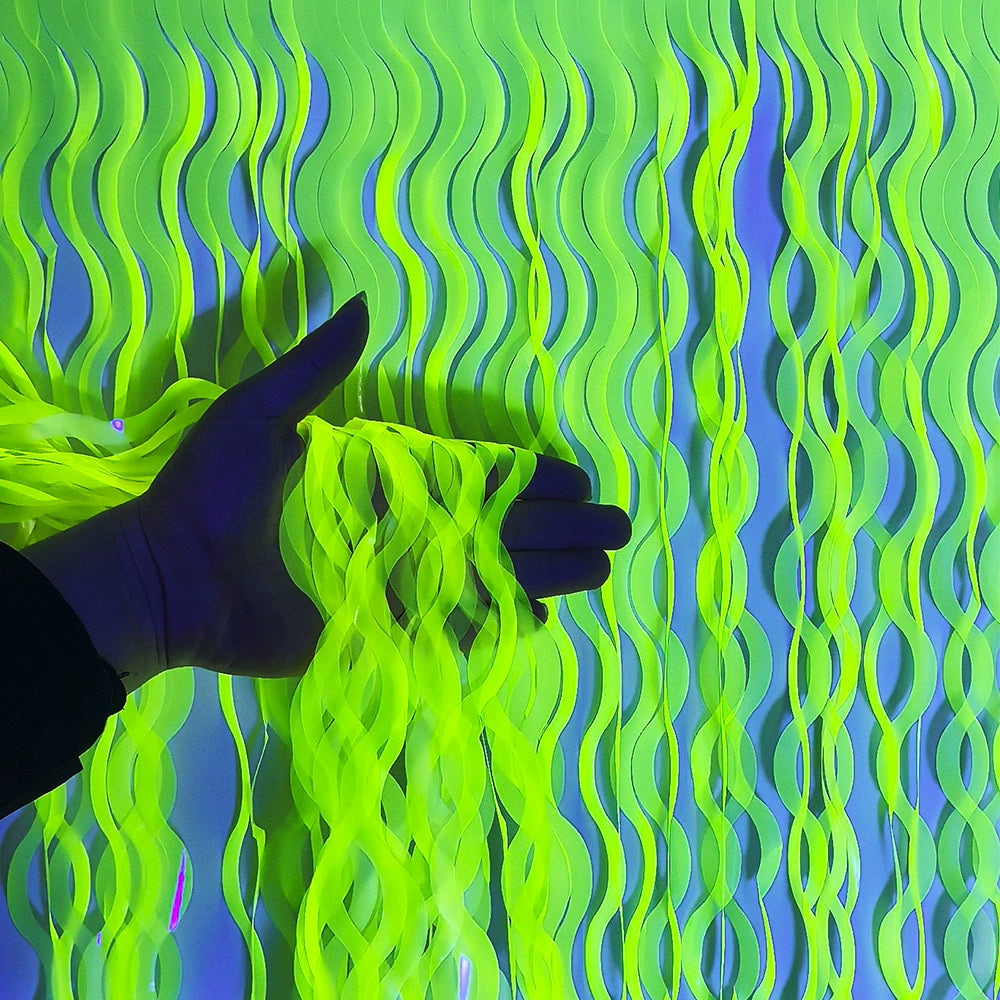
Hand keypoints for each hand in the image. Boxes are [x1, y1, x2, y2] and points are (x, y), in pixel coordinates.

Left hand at [127, 291, 631, 678]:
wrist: (167, 575)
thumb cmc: (208, 494)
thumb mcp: (259, 415)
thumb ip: (315, 369)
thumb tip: (365, 306)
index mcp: (379, 479)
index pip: (470, 476)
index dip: (525, 479)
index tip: (574, 478)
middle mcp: (396, 531)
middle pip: (494, 529)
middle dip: (559, 530)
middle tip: (617, 531)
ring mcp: (390, 585)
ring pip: (483, 577)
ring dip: (543, 574)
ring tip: (600, 574)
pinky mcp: (374, 632)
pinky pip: (445, 629)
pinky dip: (490, 624)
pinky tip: (538, 617)